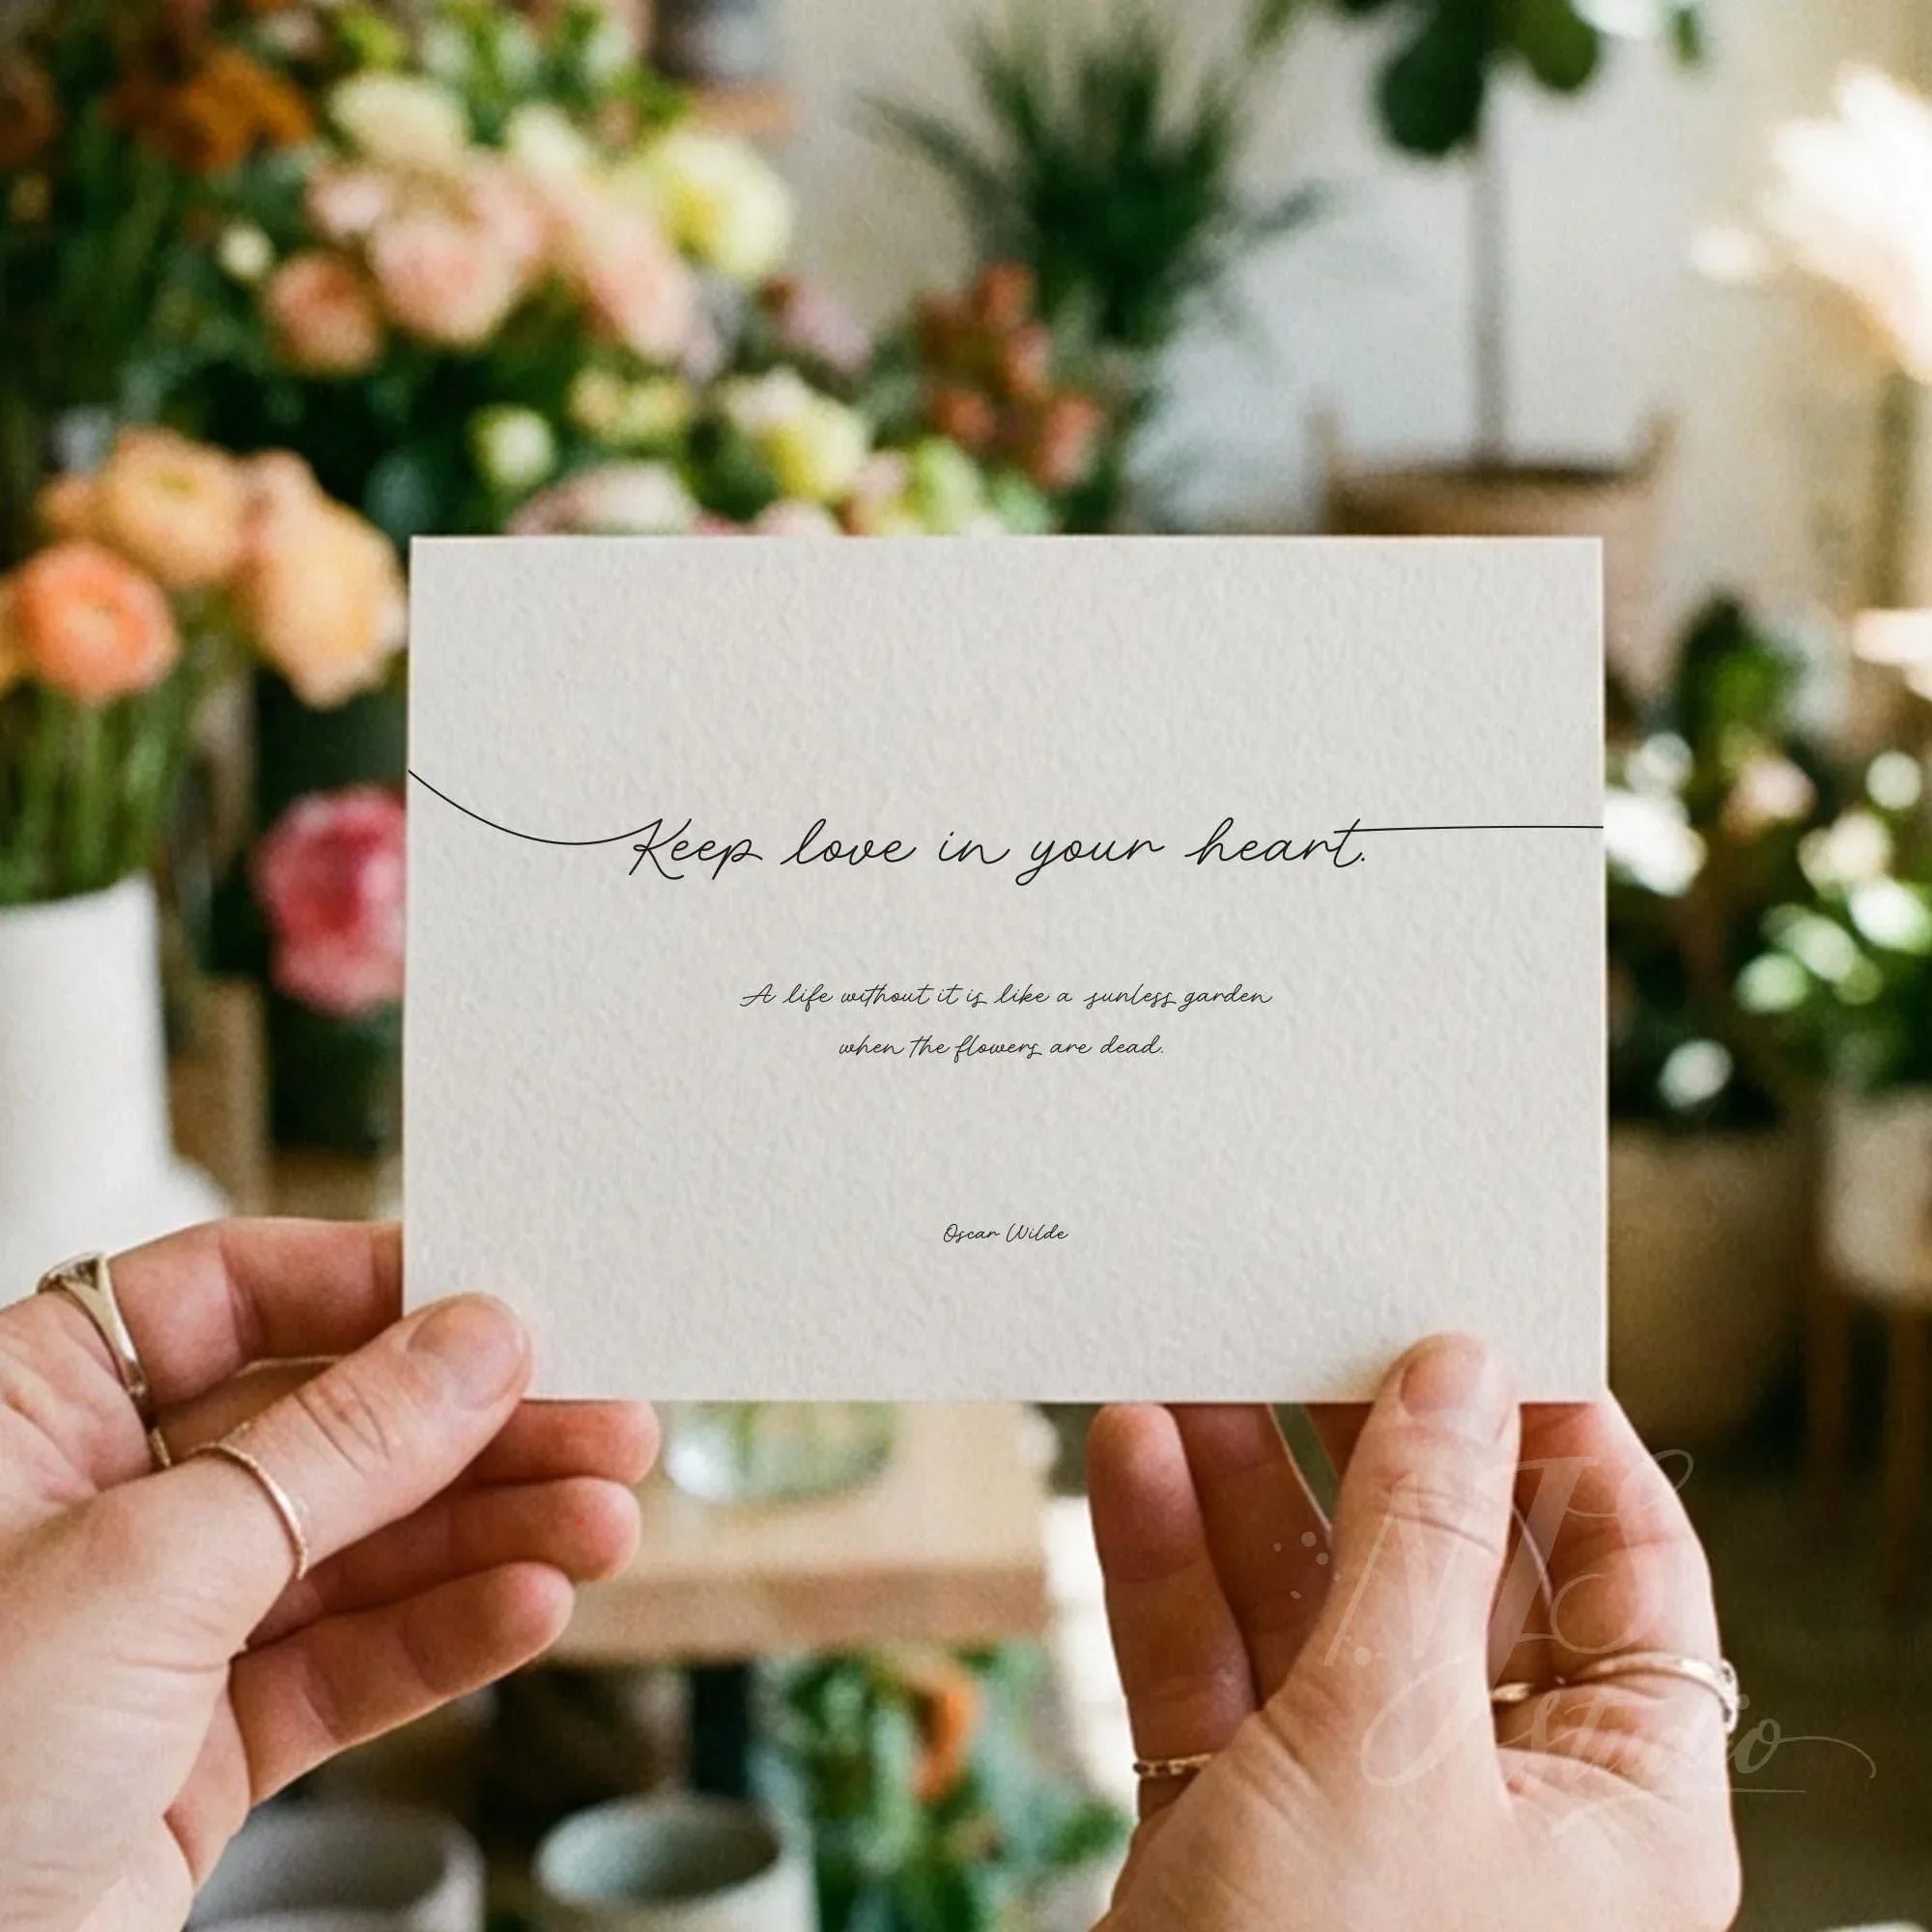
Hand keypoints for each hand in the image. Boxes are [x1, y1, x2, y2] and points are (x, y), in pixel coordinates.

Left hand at [0, 1220, 656, 1931]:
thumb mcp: (149, 1567)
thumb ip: (335, 1448)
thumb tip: (474, 1341)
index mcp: (30, 1412)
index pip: (232, 1292)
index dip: (377, 1286)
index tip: (508, 1294)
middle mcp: (98, 1505)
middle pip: (328, 1422)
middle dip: (474, 1429)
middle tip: (601, 1415)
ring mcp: (156, 1630)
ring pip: (360, 1549)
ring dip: (494, 1535)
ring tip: (600, 1520)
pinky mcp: (202, 1746)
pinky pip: (351, 1664)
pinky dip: (449, 1637)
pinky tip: (531, 1605)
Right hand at [1088, 1336, 1740, 1931]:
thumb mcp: (1394, 1737)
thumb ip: (1422, 1542)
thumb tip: (1460, 1373)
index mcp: (1611, 1797)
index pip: (1628, 1575)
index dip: (1566, 1442)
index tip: (1484, 1327)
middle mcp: (1492, 1797)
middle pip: (1445, 1570)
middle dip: (1368, 1446)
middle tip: (1312, 1320)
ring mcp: (1353, 1810)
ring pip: (1308, 1606)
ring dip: (1244, 1486)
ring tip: (1188, 1363)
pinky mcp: (1234, 1826)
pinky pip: (1212, 1666)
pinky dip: (1170, 1565)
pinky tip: (1133, 1463)